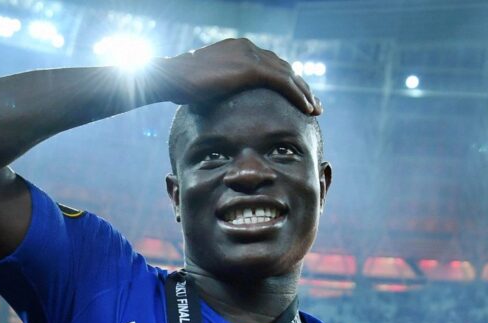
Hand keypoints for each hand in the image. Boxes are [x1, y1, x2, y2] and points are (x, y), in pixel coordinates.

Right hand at [157, 38, 320, 115]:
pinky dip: (298, 95)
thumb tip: (223, 104)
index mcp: (239, 50)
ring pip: (288, 74)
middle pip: (284, 67)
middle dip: (301, 86)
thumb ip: (222, 89)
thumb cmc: (182, 85)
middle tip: (313, 104)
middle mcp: (248, 48)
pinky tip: (307, 108)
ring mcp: (250, 55)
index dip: (286, 81)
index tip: (296, 97)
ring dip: (304, 93)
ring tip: (315, 110)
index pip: (270, 65)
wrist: (172, 76)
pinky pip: (283, 82)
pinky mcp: (252, 68)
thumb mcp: (208, 85)